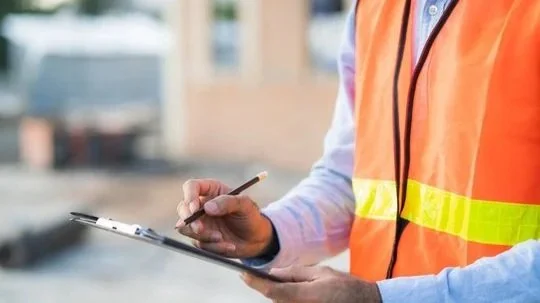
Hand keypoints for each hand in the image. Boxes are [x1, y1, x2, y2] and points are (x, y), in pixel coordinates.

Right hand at [176, 179, 272, 257]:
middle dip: (189, 220)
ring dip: (203, 236)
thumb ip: (228, 202)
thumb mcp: (245, 205)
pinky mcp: (201, 238)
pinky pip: (199, 243)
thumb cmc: (251, 216)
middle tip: (200, 229)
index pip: (191, 187)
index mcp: (211, 190)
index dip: (189, 196)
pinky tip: (229, 246)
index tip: (194, 209)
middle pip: (182, 208)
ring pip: (187, 228)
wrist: (257, 239)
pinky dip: (213, 247)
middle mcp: (201, 205)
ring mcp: (200, 222)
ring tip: (221, 238)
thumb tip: (207, 208)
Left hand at [241, 266, 381, 302]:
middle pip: (274, 298)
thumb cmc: (346, 288)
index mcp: (304, 296)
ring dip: (281, 293)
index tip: (243, 274)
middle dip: (270, 286)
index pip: (272, 290)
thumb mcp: (321, 273)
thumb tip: (274, 272)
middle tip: (263, 274)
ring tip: (289, 284)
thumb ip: (296, 273)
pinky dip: (288, 298)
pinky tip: (295, 291)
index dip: (255, 282)